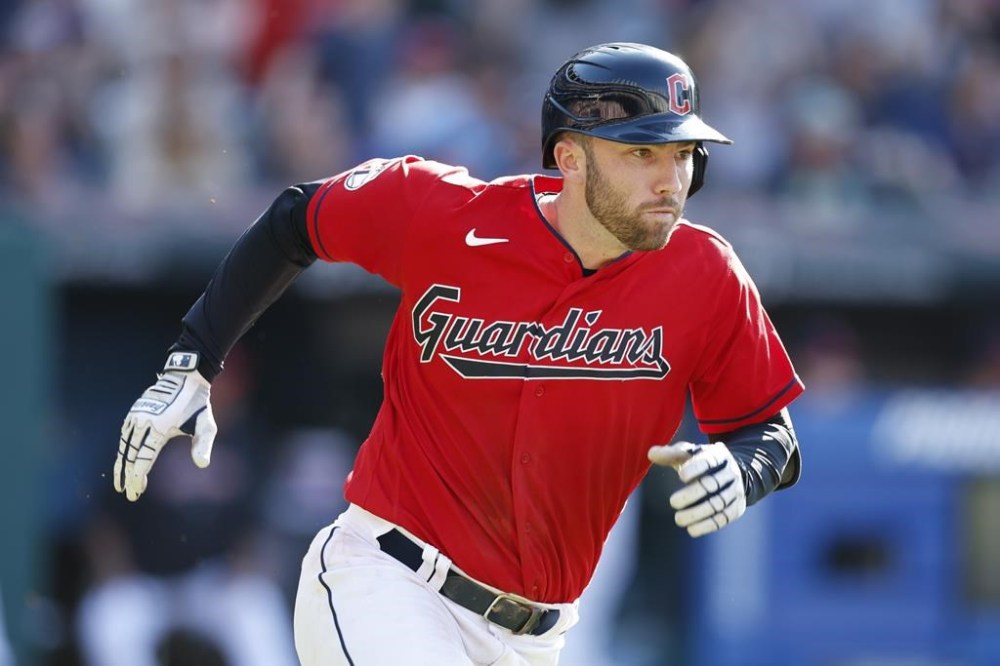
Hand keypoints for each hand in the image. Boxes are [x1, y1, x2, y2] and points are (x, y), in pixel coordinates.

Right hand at [114, 352, 217, 500]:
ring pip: (124, 445)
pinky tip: (123, 460)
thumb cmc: (198, 404)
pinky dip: (122, 449)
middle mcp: (144, 422)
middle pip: (131, 455)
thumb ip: (203, 444)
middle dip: (127, 476)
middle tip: (127, 493)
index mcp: (160, 427)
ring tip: (120, 482)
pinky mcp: (134, 411)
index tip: (135, 492)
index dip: (138, 477)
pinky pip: (124, 434)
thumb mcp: (206, 424)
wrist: (185, 377)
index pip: (144, 459)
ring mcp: (137, 416)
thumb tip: (202, 464)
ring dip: (121, 464)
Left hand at [647, 441, 746, 536]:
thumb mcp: (689, 454)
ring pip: (719, 503)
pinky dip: (708, 525)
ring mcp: (736, 490)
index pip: (710, 460)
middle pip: (712, 484)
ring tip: (679, 519)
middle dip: (692, 494)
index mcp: (719, 455)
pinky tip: (692, 529)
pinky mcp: (738, 507)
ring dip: (698, 513)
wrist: (731, 474)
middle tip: (673, 502)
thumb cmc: (702, 462)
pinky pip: (725, 518)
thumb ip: (671, 454)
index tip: (681, 476)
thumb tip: (651, 453)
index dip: (697, 467)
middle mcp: (731, 472)